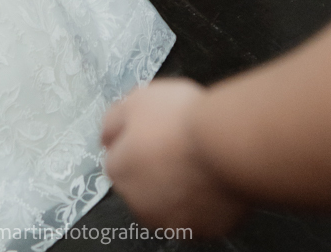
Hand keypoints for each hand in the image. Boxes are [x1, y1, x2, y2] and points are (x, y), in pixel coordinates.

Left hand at [102, 79, 245, 236]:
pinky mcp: (202, 230)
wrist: (223, 144)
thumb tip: (107, 135)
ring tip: (197, 159)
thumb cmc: (180, 120)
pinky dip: (202, 200)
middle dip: (154, 167)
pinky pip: (198, 213)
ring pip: (169, 202)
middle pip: (142, 184)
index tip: (155, 130)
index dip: (137, 140)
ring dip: (176, 187)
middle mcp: (139, 204)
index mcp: (119, 171)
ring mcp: (171, 221)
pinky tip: (212, 177)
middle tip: (176, 143)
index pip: (119, 159)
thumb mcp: (137, 100)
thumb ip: (114, 120)